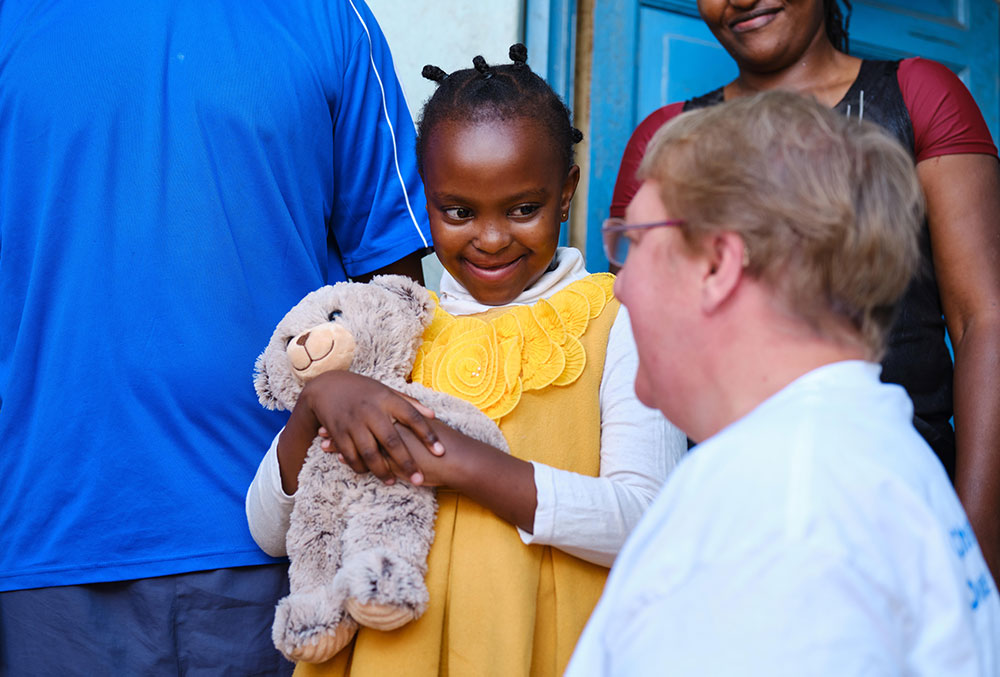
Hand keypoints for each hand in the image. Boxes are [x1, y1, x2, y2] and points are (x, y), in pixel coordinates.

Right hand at [302, 371, 442, 484]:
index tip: (440, 452)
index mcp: (386, 399)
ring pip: (370, 453)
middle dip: (407, 462)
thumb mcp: (387, 391)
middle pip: (392, 440)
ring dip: (382, 471)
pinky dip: (360, 467)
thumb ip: (410, 403)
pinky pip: (351, 456)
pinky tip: (370, 473)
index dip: (428, 435)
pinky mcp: (338, 433)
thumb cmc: (364, 390)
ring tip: (393, 481)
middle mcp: (371, 411)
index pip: (412, 417)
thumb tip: (433, 415)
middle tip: (419, 479)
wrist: (328, 386)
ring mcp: (353, 422)